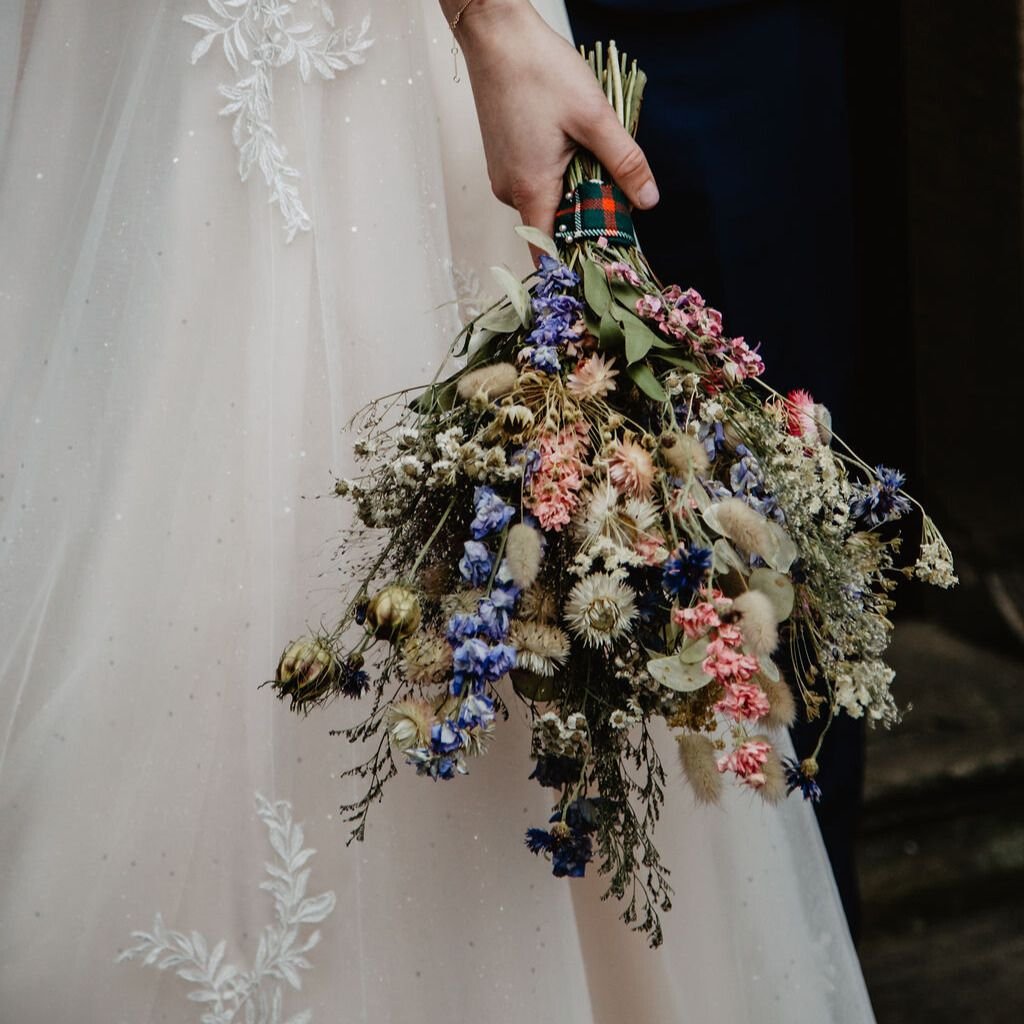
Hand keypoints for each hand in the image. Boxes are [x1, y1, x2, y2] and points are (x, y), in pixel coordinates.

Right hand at [442, 0, 658, 236]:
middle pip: (553, 226)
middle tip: (614, 193)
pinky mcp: (503, 159)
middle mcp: (510, 191)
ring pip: (545, 201)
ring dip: (572, 190)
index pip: (548, 252)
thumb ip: (625, 162)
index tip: (603, 259)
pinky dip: (557, 174)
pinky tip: (570, 146)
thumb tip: (649, 200)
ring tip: (590, 157)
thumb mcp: (594, 117)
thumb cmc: (539, 70)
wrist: (496, 35)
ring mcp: (503, 176)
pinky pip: (534, 182)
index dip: (575, 262)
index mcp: (531, 189)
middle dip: (584, 216)